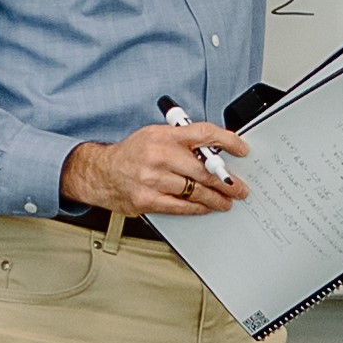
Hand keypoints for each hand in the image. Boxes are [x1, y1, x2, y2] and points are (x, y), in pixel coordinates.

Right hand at [59, 122, 251, 218]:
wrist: (101, 172)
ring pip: (195, 191)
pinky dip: (198, 208)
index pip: (203, 134)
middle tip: (240, 187)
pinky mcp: (147, 200)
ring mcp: (153, 179)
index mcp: (164, 136)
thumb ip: (183, 141)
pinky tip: (206, 208)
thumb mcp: (155, 135)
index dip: (228, 141)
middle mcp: (159, 156)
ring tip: (227, 201)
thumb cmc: (131, 154)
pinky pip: (181, 206)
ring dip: (216, 198)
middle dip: (227, 181)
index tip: (242, 150)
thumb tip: (214, 152)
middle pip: (204, 169)